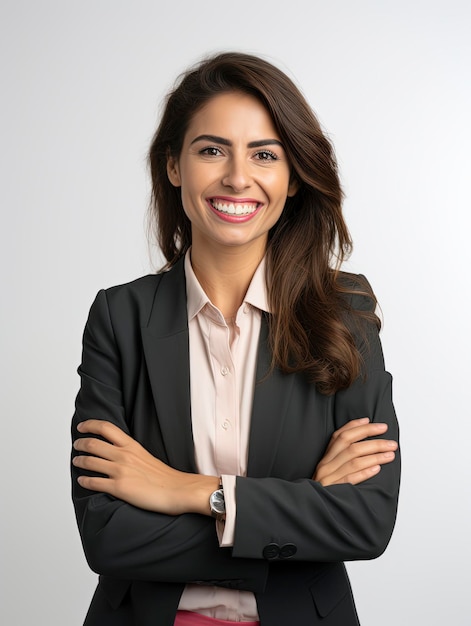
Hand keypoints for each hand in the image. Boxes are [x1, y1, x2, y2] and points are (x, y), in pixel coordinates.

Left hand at [73, 420, 219, 515]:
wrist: (177, 490)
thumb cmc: (165, 476)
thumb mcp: (146, 455)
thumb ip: (131, 451)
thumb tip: (118, 451)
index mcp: (131, 445)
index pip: (105, 427)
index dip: (90, 425)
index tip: (81, 426)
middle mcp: (123, 455)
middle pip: (93, 443)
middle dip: (80, 443)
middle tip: (76, 445)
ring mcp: (120, 471)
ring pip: (89, 461)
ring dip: (79, 461)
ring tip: (76, 461)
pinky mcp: (119, 488)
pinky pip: (94, 482)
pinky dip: (84, 481)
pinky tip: (82, 481)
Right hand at [313, 417, 397, 485]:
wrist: (310, 506)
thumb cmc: (325, 485)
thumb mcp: (330, 466)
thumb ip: (343, 453)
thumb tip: (363, 436)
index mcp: (327, 456)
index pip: (342, 435)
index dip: (360, 428)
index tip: (378, 426)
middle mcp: (326, 464)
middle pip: (351, 446)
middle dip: (374, 441)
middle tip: (391, 443)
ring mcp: (329, 477)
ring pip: (354, 461)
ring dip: (375, 456)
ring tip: (390, 455)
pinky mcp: (332, 489)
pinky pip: (350, 479)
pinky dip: (364, 472)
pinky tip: (377, 469)